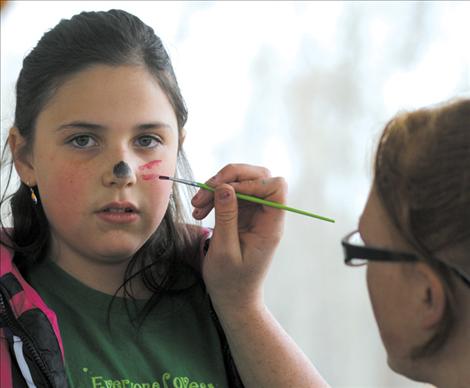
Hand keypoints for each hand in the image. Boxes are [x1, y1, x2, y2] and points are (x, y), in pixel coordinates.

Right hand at [191, 164, 286, 312]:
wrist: (232, 297)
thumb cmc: (231, 281)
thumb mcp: (224, 251)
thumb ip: (226, 217)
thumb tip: (225, 187)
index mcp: (270, 226)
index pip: (275, 187)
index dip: (252, 182)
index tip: (226, 191)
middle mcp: (266, 215)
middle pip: (258, 177)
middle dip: (230, 177)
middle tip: (205, 190)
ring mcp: (254, 212)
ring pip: (240, 182)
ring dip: (216, 188)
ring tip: (196, 207)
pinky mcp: (242, 214)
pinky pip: (229, 193)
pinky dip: (213, 197)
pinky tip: (199, 211)